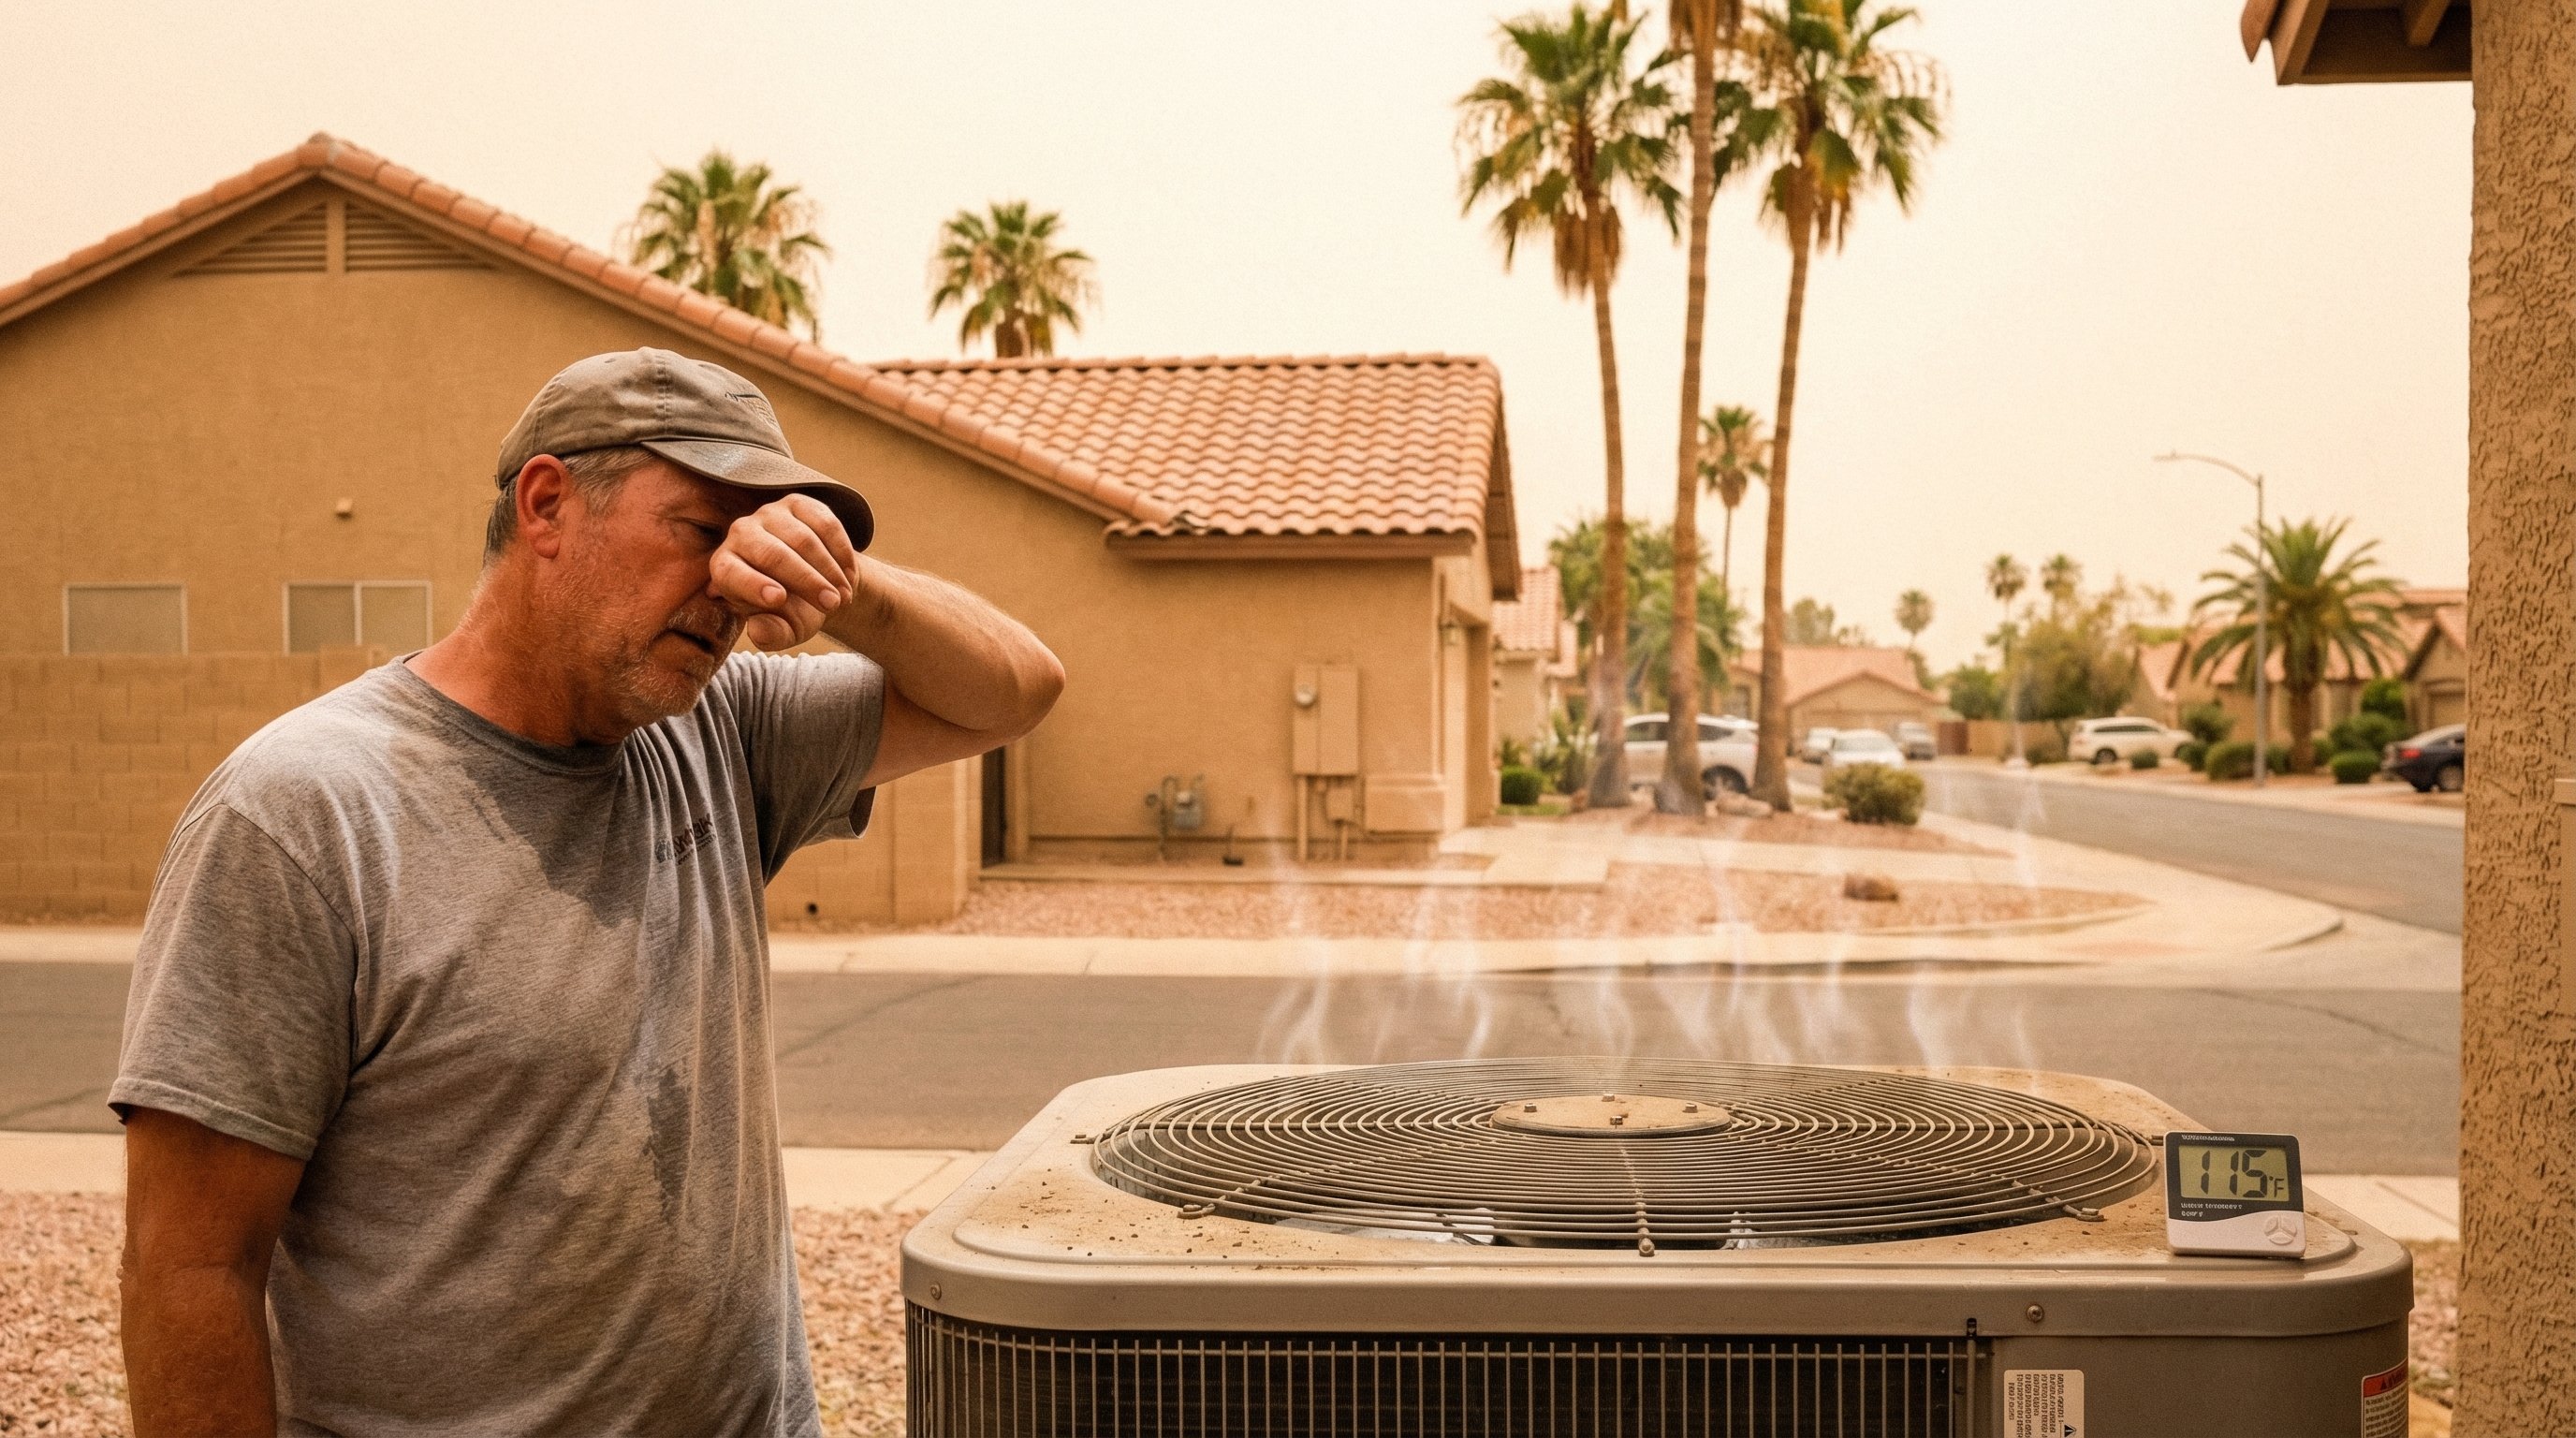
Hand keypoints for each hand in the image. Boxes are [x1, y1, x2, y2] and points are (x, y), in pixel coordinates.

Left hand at [707, 494, 860, 650]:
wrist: (816, 583)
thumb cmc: (792, 610)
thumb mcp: (784, 630)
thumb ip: (771, 635)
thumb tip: (759, 631)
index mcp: (725, 567)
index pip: (731, 572)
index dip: (753, 584)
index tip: (778, 598)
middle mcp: (740, 534)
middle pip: (772, 554)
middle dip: (807, 581)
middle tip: (832, 604)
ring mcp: (769, 515)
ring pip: (803, 539)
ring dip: (829, 570)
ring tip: (843, 596)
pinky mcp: (798, 504)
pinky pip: (824, 523)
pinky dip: (841, 551)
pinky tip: (847, 575)